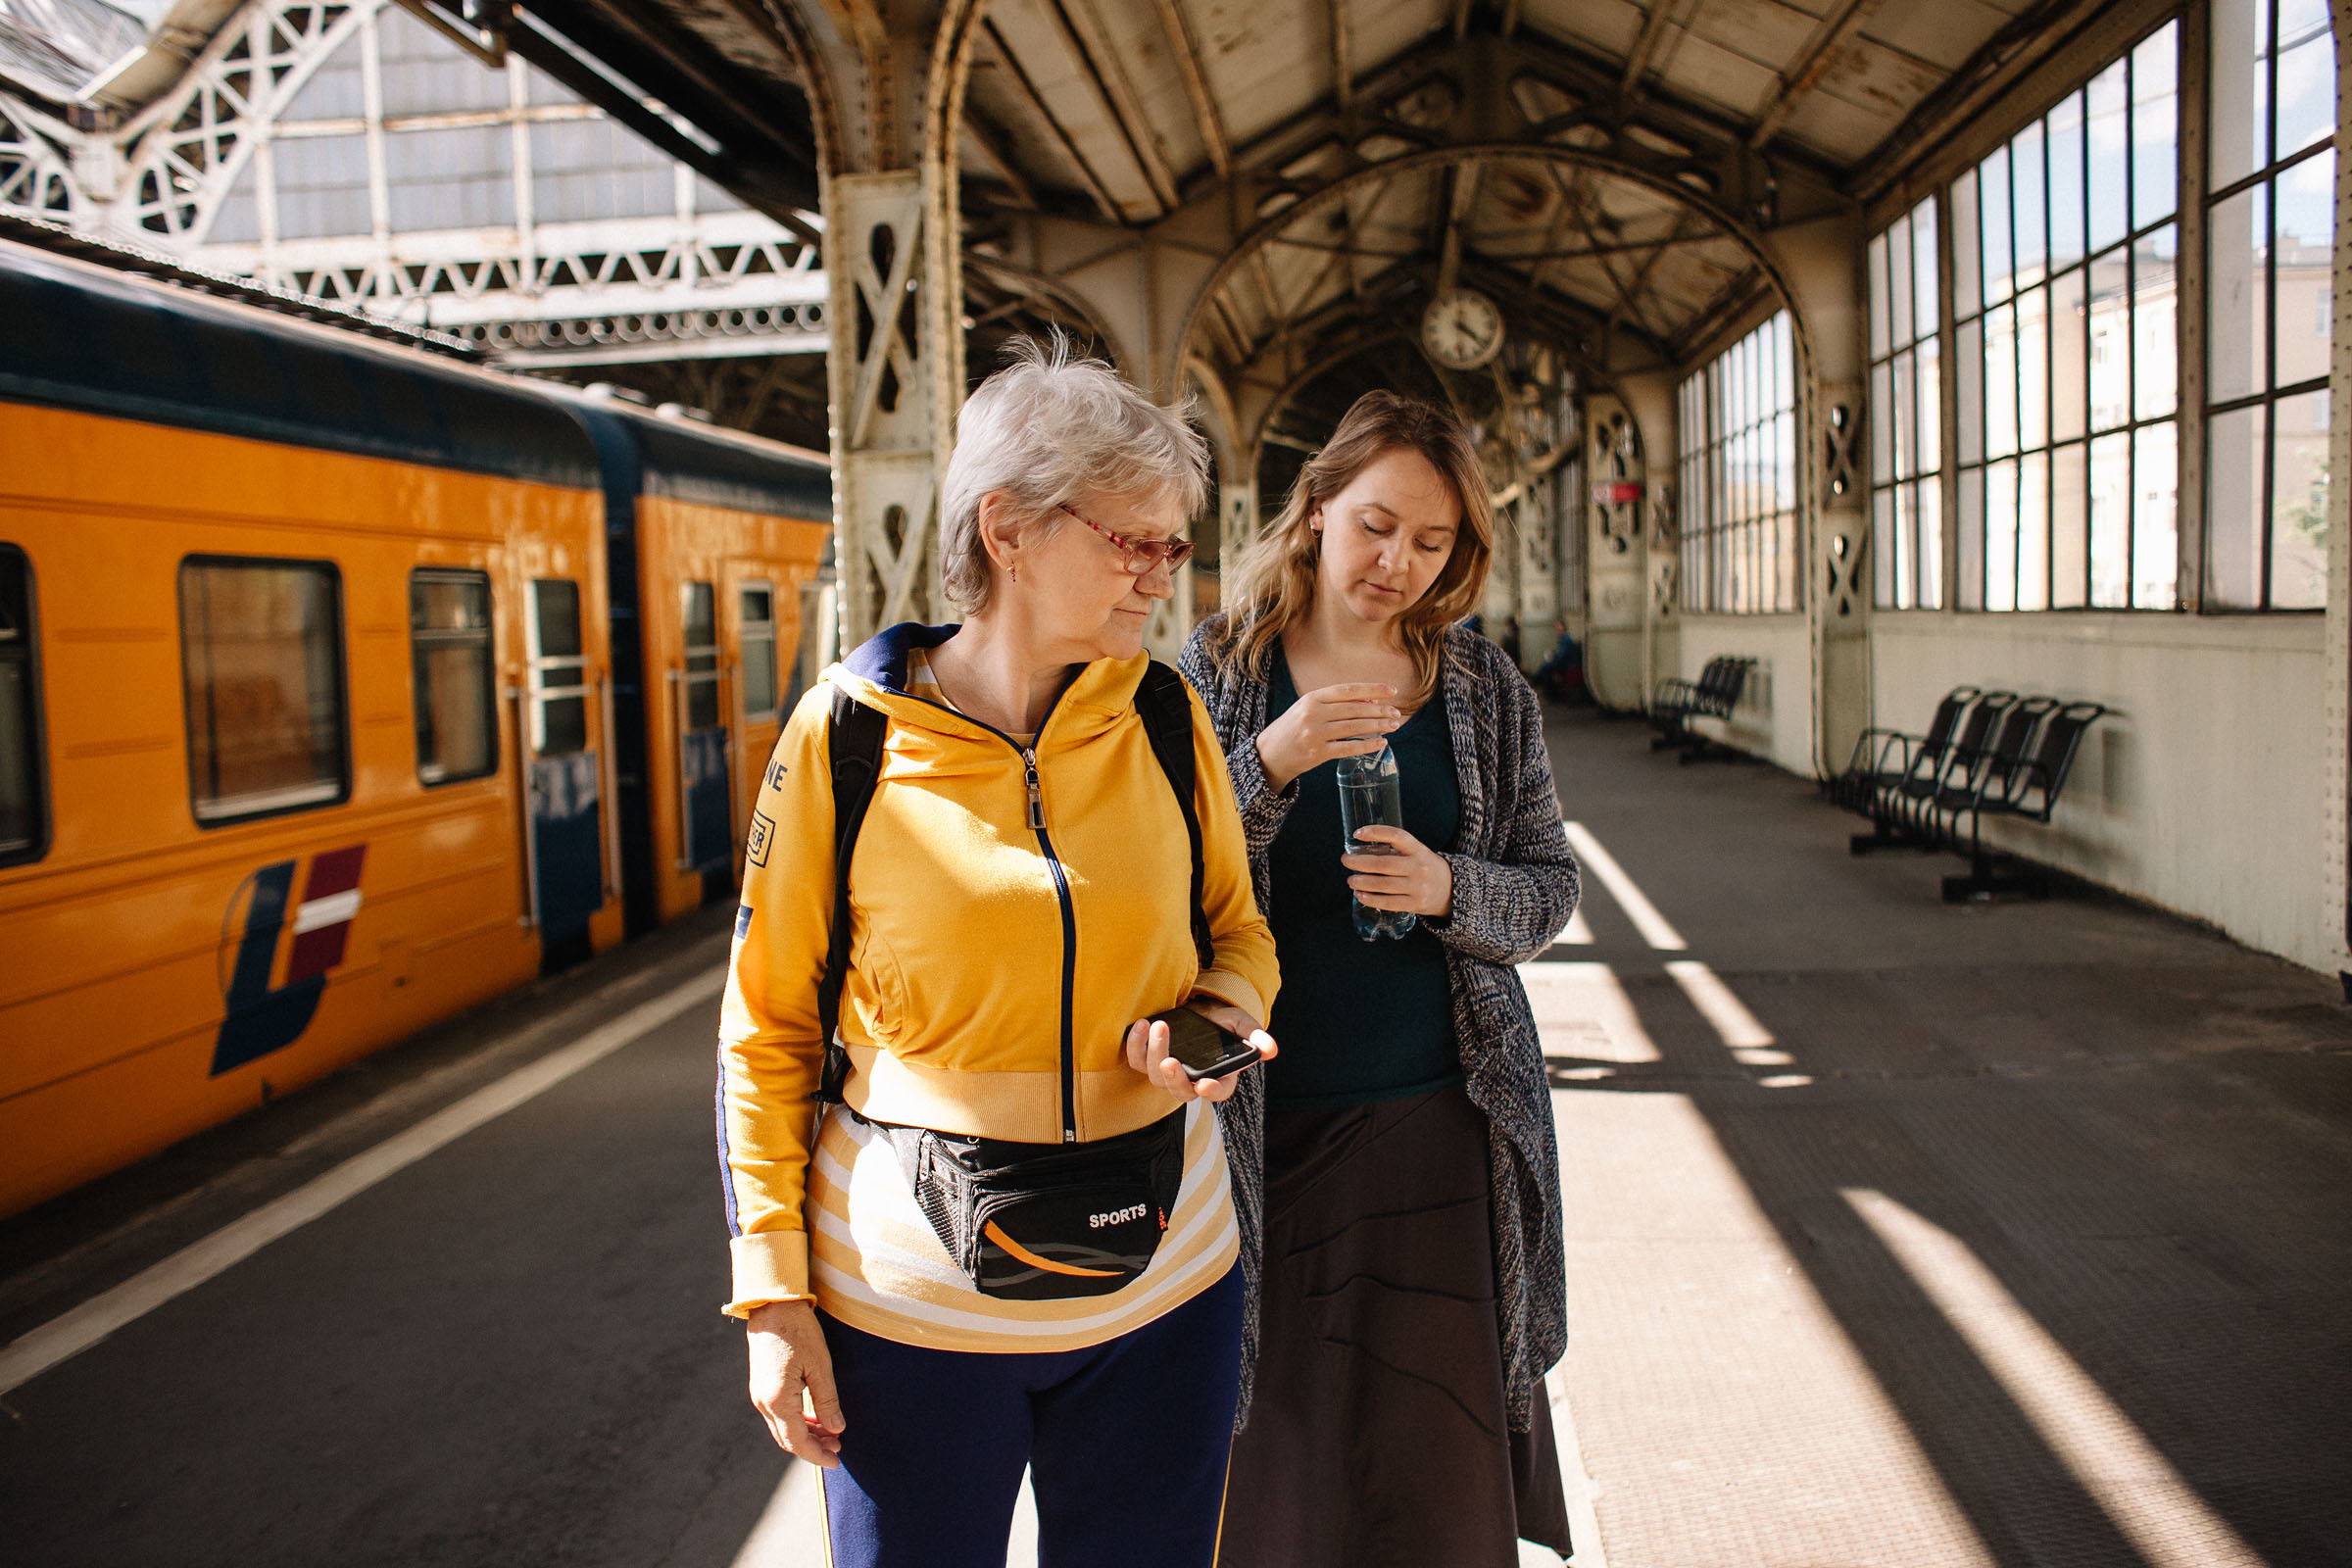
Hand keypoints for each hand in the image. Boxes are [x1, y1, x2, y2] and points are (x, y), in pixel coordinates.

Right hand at [746, 1299, 844, 1466]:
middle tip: (838, 1449)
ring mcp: (760, 1395)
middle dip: (813, 1448)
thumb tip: (836, 1429)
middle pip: (788, 1439)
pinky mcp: (762, 1386)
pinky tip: (816, 1418)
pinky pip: (779, 1415)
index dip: (817, 1455)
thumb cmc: (798, 1331)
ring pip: (783, 1428)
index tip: (836, 1462)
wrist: (772, 1306)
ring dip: (806, 1435)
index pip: (797, 1441)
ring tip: (832, 1434)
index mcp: (777, 1400)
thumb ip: (827, 1401)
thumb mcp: (819, 1365)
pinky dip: (797, 1422)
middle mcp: (764, 1402)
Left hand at [1124, 999, 1276, 1104]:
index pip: (1217, 1092)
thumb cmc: (1221, 1020)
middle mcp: (1191, 1080)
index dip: (1212, 1091)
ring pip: (1156, 1076)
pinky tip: (1142, 1024)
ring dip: (1155, 1052)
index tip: (1205, 1085)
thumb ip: (1254, 1036)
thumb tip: (1271, 1050)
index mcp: (1218, 1076)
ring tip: (1159, 1026)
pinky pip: (1135, 1060)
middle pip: (1180, 1091)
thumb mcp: (1240, 1023)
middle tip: (1170, 1062)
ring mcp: (1167, 1071)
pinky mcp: (1147, 1059)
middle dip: (1174, 1079)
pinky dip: (1135, 1044)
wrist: (1197, 1007)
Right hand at [1255, 683, 1401, 791]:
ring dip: (1377, 727)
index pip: (1348, 690)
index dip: (1372, 690)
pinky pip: (1348, 748)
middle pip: (1354, 709)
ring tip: (1393, 725)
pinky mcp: (1317, 754)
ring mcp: (1314, 734)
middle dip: (1379, 711)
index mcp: (1312, 698)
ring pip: (1354, 728)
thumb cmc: (1294, 727)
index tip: (1392, 691)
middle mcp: (1313, 714)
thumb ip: (1336, 704)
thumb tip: (1371, 702)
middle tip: (1396, 713)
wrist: (1270, 753)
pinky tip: (1381, 743)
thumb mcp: (1309, 708)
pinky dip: (1367, 746)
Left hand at [1343, 825, 1453, 917]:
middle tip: (1346, 860)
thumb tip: (1361, 852)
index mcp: (1419, 849)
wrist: (1451, 890)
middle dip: (1360, 862)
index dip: (1377, 832)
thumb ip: (1396, 851)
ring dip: (1362, 882)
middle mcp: (1419, 867)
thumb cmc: (1425, 868)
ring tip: (1351, 880)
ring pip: (1384, 884)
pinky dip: (1371, 899)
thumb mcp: (1417, 853)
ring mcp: (1418, 887)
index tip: (1357, 834)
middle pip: (1384, 864)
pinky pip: (1389, 902)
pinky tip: (1360, 895)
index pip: (1397, 836)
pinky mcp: (1416, 904)